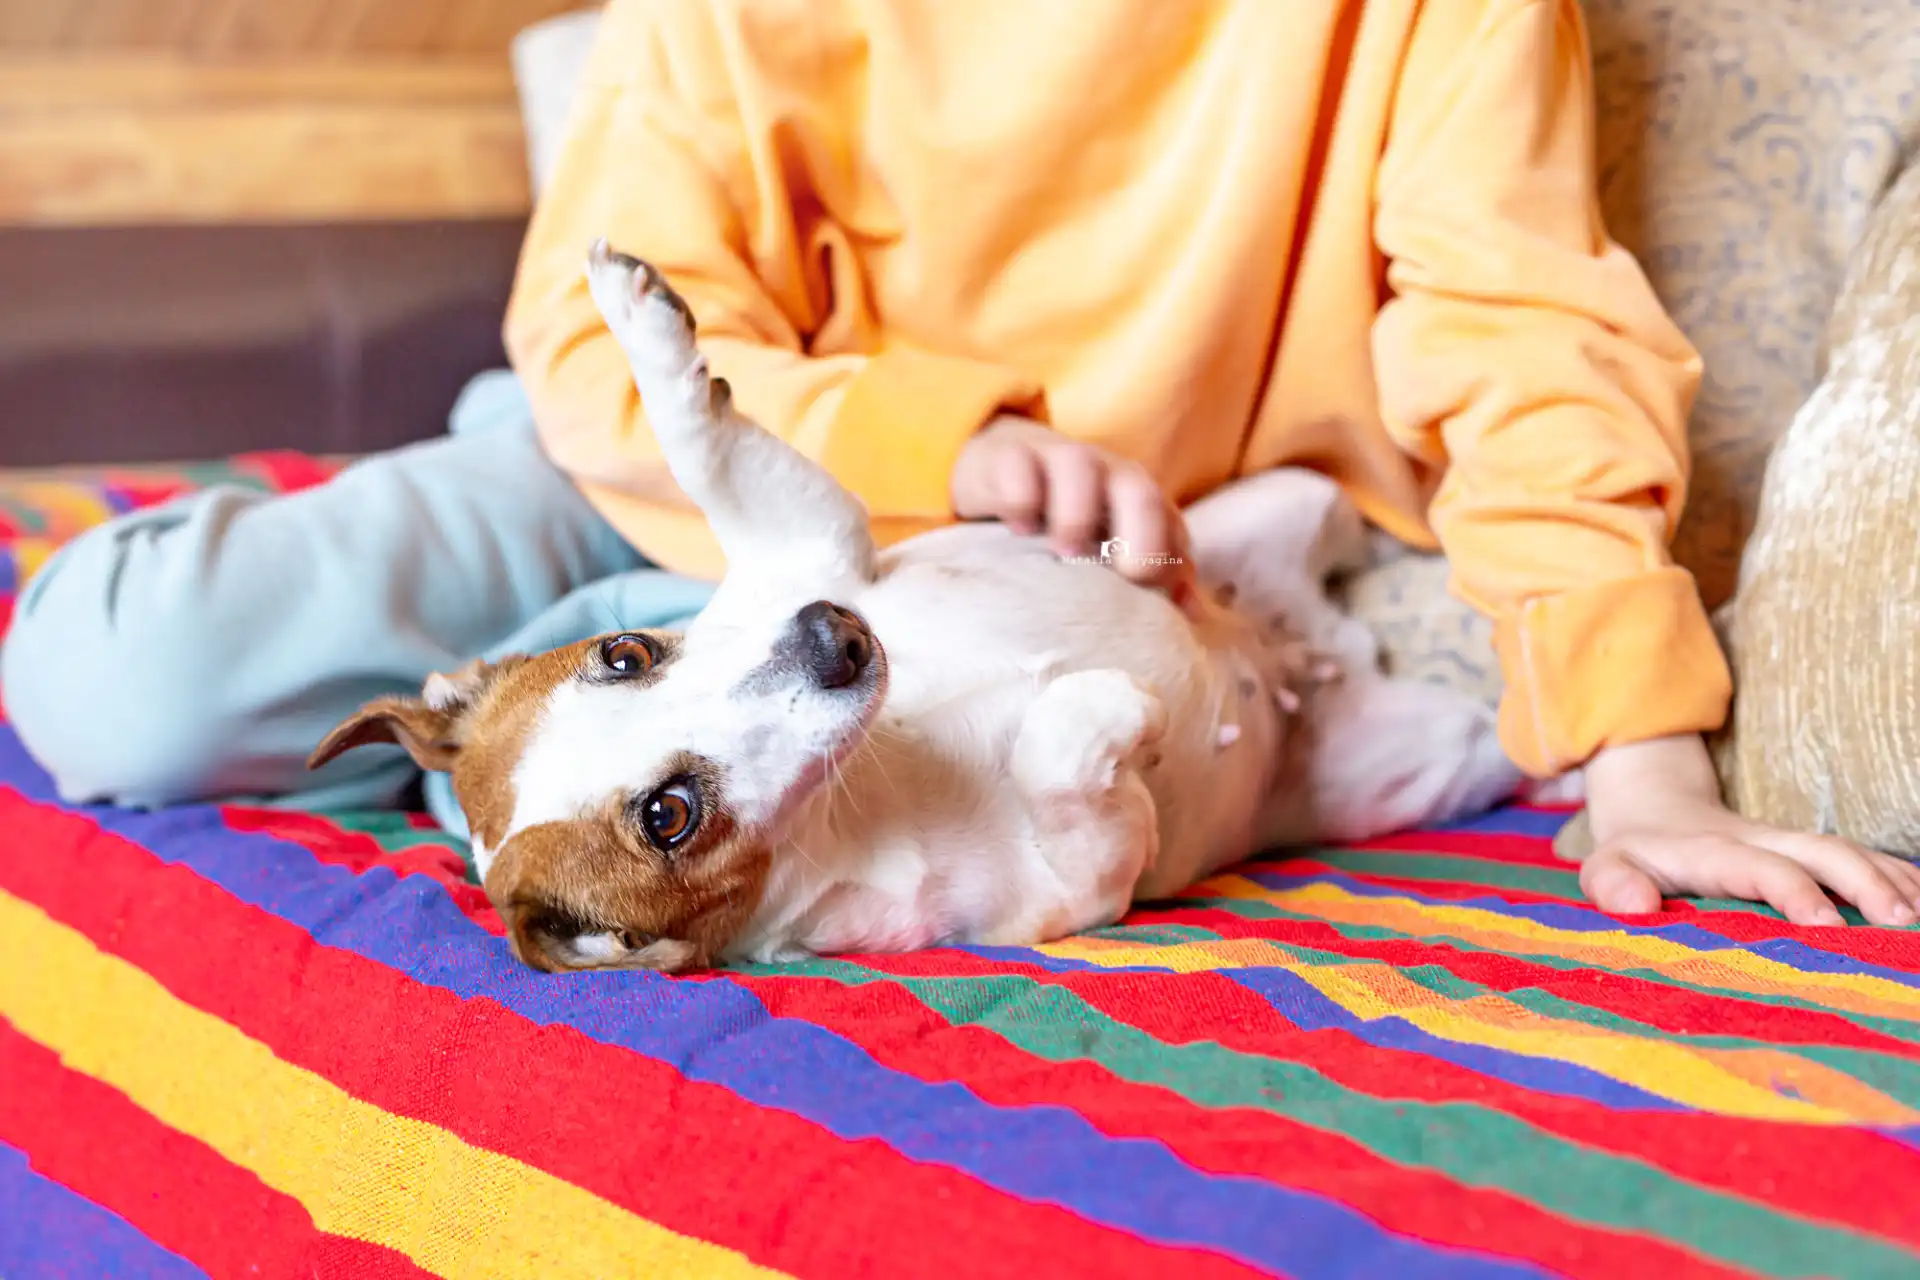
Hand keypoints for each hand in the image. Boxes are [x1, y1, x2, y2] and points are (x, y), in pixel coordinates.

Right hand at [950, 415, 1190, 588]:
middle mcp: (1104, 473)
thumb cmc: (1066, 517)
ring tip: (1065, 552)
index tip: (1163, 598)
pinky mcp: (1010, 456)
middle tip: (1130, 574)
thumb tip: (1195, 614)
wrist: (1006, 463)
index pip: (1169, 521)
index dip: (1173, 559)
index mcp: (1135, 496)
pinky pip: (1020, 466)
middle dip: (1141, 530)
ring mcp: (1057, 459)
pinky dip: (1022, 496)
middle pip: (1137, 488)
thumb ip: (1153, 573)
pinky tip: (1017, 528)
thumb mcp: (1109, 544)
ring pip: (1079, 466)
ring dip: (1078, 511)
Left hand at [1579, 734, 1919, 926]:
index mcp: (1716, 850)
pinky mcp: (1807, 852)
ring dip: (1892, 880)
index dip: (1795, 892)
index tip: (1826, 926)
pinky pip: (1860, 859)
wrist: (1656, 811)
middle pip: (1824, 851)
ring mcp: (1791, 842)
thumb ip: (1612, 884)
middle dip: (1866, 882)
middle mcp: (1763, 840)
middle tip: (1901, 924)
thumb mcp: (1605, 866)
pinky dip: (1897, 876)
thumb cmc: (1633, 853)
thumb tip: (1635, 907)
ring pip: (1850, 852)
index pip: (1764, 867)